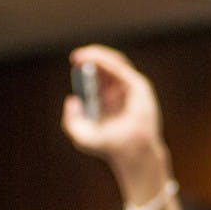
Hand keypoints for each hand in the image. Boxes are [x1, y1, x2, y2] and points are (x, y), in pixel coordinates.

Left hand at [62, 44, 165, 173]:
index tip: (75, 63)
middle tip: (76, 58)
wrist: (131, 154)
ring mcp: (132, 89)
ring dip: (97, 55)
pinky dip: (106, 61)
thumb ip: (70, 121)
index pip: (99, 76)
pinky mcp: (140, 88)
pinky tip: (93, 60)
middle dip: (90, 58)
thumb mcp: (81, 136)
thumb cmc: (110, 148)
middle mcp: (121, 92)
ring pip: (116, 62)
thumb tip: (73, 99)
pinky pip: (121, 68)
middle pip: (106, 65)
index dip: (87, 67)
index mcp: (110, 100)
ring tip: (81, 57)